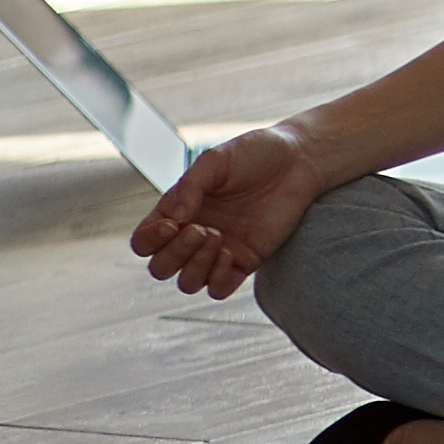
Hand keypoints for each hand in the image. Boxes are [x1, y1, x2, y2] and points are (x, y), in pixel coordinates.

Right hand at [133, 126, 324, 299]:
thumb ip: (189, 187)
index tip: (174, 224)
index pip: (144, 243)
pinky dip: (218, 279)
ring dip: (195, 267)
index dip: (150, 241)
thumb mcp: (215, 161)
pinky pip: (219, 289)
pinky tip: (231, 253)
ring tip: (217, 237)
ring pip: (188, 283)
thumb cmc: (255, 154)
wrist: (298, 159)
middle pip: (161, 268)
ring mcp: (220, 251)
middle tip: (201, 229)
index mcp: (178, 212)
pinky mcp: (246, 260)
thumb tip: (174, 219)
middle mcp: (194, 235)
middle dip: (174, 254)